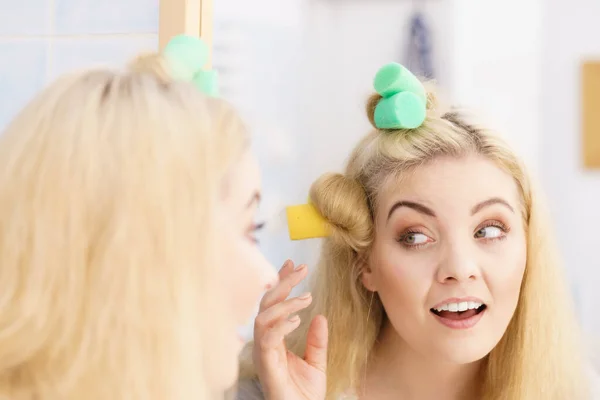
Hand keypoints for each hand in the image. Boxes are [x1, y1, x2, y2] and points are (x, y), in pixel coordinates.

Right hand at [252, 260, 327, 399]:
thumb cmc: (304, 395)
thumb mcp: (317, 362)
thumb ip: (317, 340)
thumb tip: (321, 316)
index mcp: (273, 340)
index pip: (273, 304)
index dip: (281, 282)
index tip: (293, 263)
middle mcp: (264, 343)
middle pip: (265, 305)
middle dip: (282, 283)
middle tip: (301, 269)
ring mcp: (263, 354)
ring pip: (263, 318)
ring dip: (284, 303)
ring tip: (307, 297)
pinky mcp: (267, 366)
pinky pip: (267, 339)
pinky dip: (281, 325)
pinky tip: (299, 319)